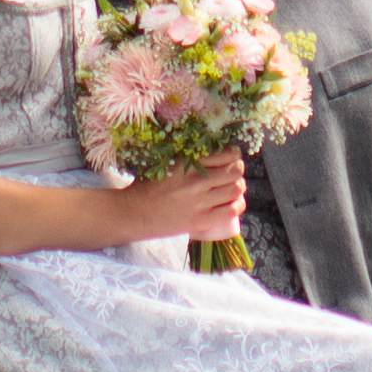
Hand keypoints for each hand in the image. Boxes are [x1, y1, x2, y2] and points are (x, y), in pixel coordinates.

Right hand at [122, 158, 246, 246]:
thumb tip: (211, 151)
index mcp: (187, 163)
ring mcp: (200, 202)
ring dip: (238, 187)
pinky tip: (231, 204)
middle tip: (233, 172)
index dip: (233, 154)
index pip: (225, 154)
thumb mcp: (165, 162)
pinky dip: (236, 205)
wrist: (133, 213)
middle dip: (237, 169)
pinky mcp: (201, 221)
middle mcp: (196, 181)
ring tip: (232, 188)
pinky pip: (231, 211)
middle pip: (235, 171)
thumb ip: (186, 158)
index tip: (231, 156)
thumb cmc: (147, 186)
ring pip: (236, 190)